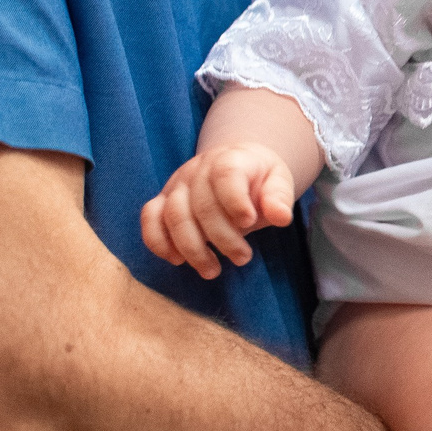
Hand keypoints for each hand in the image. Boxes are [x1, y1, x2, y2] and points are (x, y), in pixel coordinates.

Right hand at [141, 142, 298, 280]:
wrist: (235, 166)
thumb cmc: (258, 179)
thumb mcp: (278, 181)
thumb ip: (279, 197)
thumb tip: (281, 217)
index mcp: (229, 160)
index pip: (226, 175)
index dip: (235, 200)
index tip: (249, 222)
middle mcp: (198, 169)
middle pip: (201, 204)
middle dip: (222, 238)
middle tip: (243, 258)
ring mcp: (177, 184)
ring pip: (174, 215)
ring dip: (192, 248)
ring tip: (213, 271)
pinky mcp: (163, 200)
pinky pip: (150, 218)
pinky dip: (158, 242)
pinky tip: (178, 260)